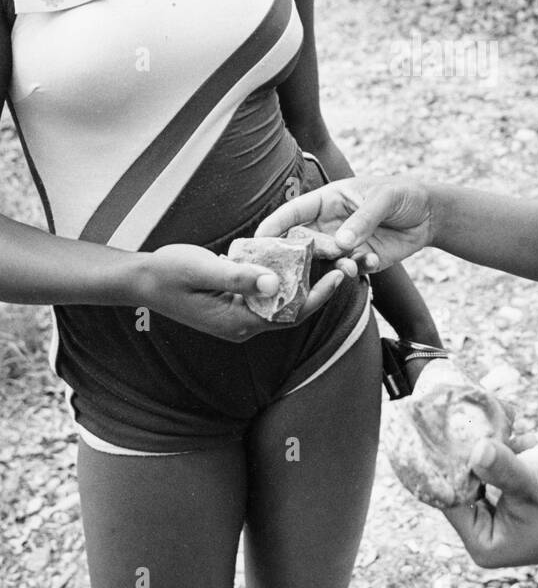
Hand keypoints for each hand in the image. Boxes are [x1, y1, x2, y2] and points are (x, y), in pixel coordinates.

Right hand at [134, 243, 350, 342]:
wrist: (141, 280)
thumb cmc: (168, 272)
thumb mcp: (203, 268)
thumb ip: (238, 276)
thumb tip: (276, 282)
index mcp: (237, 322)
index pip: (289, 315)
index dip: (318, 297)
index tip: (340, 276)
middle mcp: (241, 326)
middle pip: (291, 312)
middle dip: (319, 291)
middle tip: (344, 264)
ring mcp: (237, 318)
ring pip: (281, 305)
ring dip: (304, 286)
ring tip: (328, 261)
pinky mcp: (233, 307)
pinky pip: (267, 298)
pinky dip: (284, 282)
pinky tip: (296, 261)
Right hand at [255, 175, 433, 272]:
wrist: (430, 214)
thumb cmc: (403, 194)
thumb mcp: (383, 199)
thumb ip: (362, 220)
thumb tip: (340, 244)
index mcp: (328, 200)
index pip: (293, 212)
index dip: (275, 225)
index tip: (257, 240)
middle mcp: (330, 224)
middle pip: (303, 241)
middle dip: (308, 252)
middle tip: (327, 254)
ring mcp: (344, 244)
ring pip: (324, 261)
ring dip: (334, 265)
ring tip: (350, 265)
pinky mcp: (360, 260)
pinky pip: (349, 271)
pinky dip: (357, 270)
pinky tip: (372, 261)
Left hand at [443, 439, 537, 567]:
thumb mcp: (536, 486)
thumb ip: (503, 467)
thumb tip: (474, 448)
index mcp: (485, 544)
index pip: (449, 498)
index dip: (447, 464)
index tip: (447, 428)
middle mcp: (490, 532)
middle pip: (465, 483)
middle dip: (475, 452)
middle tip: (480, 420)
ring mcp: (505, 516)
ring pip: (485, 472)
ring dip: (498, 450)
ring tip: (517, 436)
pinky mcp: (521, 500)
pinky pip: (504, 470)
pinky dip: (514, 453)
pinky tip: (531, 443)